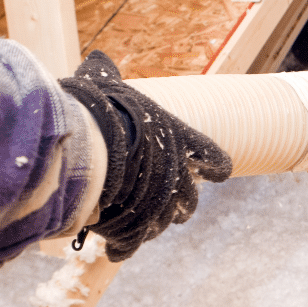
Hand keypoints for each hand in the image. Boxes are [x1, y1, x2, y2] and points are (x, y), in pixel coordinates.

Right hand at [59, 52, 231, 260]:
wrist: (93, 143)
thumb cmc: (101, 109)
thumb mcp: (103, 86)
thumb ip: (104, 77)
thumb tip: (97, 59)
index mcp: (181, 140)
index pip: (214, 159)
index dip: (214, 166)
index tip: (215, 171)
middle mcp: (178, 174)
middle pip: (188, 199)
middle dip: (179, 203)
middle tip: (166, 205)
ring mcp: (161, 203)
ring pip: (164, 221)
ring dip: (152, 223)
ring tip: (134, 223)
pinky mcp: (137, 226)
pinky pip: (134, 241)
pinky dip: (124, 245)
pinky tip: (116, 247)